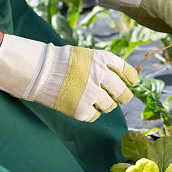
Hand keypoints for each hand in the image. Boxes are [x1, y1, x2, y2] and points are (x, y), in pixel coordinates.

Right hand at [0, 35, 137, 121]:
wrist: (39, 71)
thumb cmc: (62, 62)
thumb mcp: (87, 56)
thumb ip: (105, 66)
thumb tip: (124, 82)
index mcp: (103, 59)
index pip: (128, 72)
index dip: (131, 79)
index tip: (131, 83)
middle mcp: (101, 75)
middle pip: (123, 93)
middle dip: (122, 96)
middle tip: (118, 97)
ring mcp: (92, 94)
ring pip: (110, 106)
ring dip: (105, 104)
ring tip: (92, 98)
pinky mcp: (82, 110)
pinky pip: (95, 115)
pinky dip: (91, 112)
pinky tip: (81, 104)